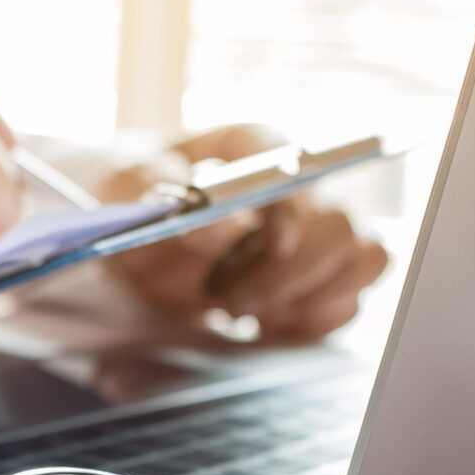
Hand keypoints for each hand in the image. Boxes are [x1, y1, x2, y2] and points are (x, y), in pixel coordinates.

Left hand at [99, 124, 387, 339]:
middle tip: (231, 299)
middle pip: (337, 222)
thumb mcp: (118, 187)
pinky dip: (315, 319)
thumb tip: (226, 224)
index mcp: (244, 150)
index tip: (276, 244)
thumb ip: (159, 193)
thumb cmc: (121, 196)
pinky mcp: (306, 281)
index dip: (294, 204)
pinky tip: (266, 324)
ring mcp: (305, 235)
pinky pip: (348, 300)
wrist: (111, 236)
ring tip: (245, 312)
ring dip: (308, 295)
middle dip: (290, 272)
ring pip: (362, 258)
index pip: (293, 161)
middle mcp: (288, 188)